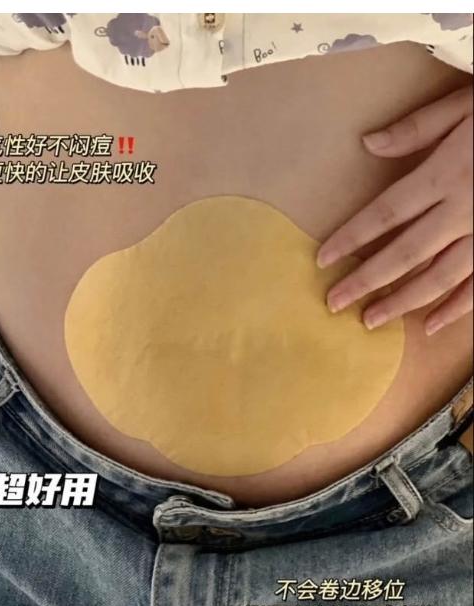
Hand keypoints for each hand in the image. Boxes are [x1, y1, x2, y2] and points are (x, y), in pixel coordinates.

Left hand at [317, 85, 472, 335]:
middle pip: (405, 253)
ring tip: (370, 320)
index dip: (351, 239)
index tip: (323, 260)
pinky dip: (458, 307)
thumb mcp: (466, 105)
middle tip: (334, 303)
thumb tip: (368, 143)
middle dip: (366, 281)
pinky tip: (432, 325)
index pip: (385, 214)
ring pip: (440, 277)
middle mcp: (464, 211)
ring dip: (403, 301)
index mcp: (446, 174)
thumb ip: (419, 128)